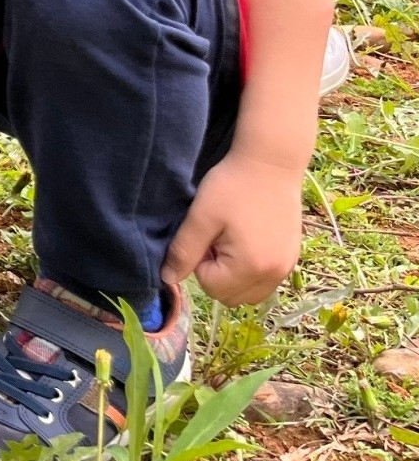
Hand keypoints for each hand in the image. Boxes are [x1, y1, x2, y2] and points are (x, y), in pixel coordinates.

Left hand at [162, 154, 302, 306]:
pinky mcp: (292, 257)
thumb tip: (168, 280)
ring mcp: (287, 266)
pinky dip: (250, 270)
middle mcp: (275, 274)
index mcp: (251, 267)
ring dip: (233, 275)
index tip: (205, 237)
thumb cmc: (231, 186)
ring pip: (249, 293)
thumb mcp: (200, 218)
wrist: (271, 163)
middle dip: (216, 274)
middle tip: (216, 240)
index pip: (211, 288)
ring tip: (230, 240)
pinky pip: (265, 281)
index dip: (200, 264)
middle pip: (231, 297)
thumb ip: (183, 252)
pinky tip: (246, 241)